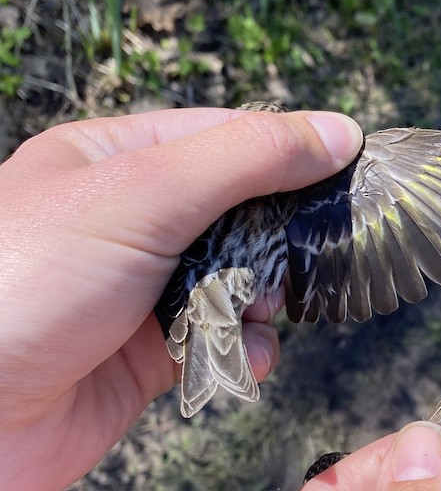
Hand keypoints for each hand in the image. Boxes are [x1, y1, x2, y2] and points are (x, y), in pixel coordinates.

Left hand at [0, 107, 362, 490]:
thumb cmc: (23, 285)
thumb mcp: (139, 196)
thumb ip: (243, 160)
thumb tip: (336, 130)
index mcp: (111, 159)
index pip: (226, 137)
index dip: (292, 151)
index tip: (356, 168)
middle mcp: (127, 222)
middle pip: (240, 214)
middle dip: (280, 240)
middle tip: (313, 258)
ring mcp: (136, 293)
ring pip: (238, 284)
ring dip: (264, 303)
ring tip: (261, 315)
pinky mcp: (144, 360)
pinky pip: (220, 344)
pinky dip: (244, 353)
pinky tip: (244, 360)